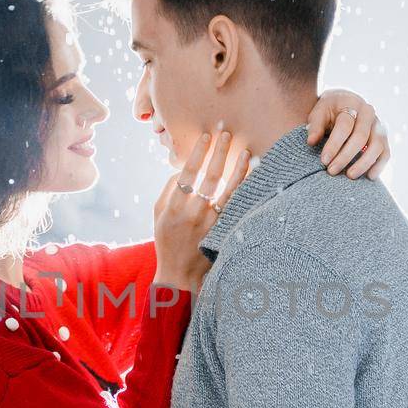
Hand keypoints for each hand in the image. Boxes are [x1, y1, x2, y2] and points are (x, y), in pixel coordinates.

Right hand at [152, 129, 248, 293]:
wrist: (180, 275)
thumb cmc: (167, 242)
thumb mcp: (157, 216)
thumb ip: (167, 190)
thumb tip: (182, 169)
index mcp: (174, 207)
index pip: (188, 173)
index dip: (198, 152)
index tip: (206, 136)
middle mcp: (193, 214)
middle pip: (210, 176)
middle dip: (219, 152)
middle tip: (225, 133)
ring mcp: (211, 223)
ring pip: (228, 190)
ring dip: (236, 168)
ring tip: (243, 150)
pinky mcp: (223, 231)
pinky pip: (236, 205)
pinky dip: (243, 188)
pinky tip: (251, 175)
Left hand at [305, 89, 389, 178]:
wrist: (345, 103)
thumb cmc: (329, 110)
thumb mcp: (319, 113)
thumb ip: (315, 126)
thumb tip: (311, 142)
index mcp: (351, 104)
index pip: (344, 126)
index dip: (334, 145)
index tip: (324, 160)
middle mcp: (368, 114)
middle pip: (360, 137)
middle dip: (345, 156)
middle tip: (331, 171)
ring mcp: (378, 126)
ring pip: (377, 146)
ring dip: (364, 163)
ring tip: (350, 176)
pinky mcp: (383, 138)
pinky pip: (386, 153)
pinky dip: (379, 165)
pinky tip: (369, 177)